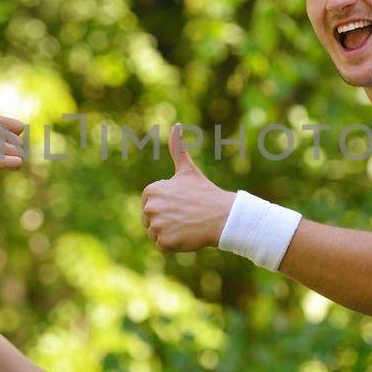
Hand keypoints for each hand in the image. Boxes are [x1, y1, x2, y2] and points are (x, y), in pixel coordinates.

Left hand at [140, 125, 234, 253]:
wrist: (222, 216)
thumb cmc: (205, 193)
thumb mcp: (188, 170)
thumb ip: (177, 149)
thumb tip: (176, 125)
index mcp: (151, 191)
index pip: (149, 205)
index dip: (165, 207)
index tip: (180, 204)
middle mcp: (150, 208)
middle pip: (150, 221)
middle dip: (165, 221)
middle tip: (185, 215)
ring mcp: (157, 226)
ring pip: (155, 234)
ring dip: (169, 233)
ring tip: (186, 225)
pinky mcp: (164, 242)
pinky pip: (162, 246)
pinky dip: (174, 245)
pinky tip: (186, 235)